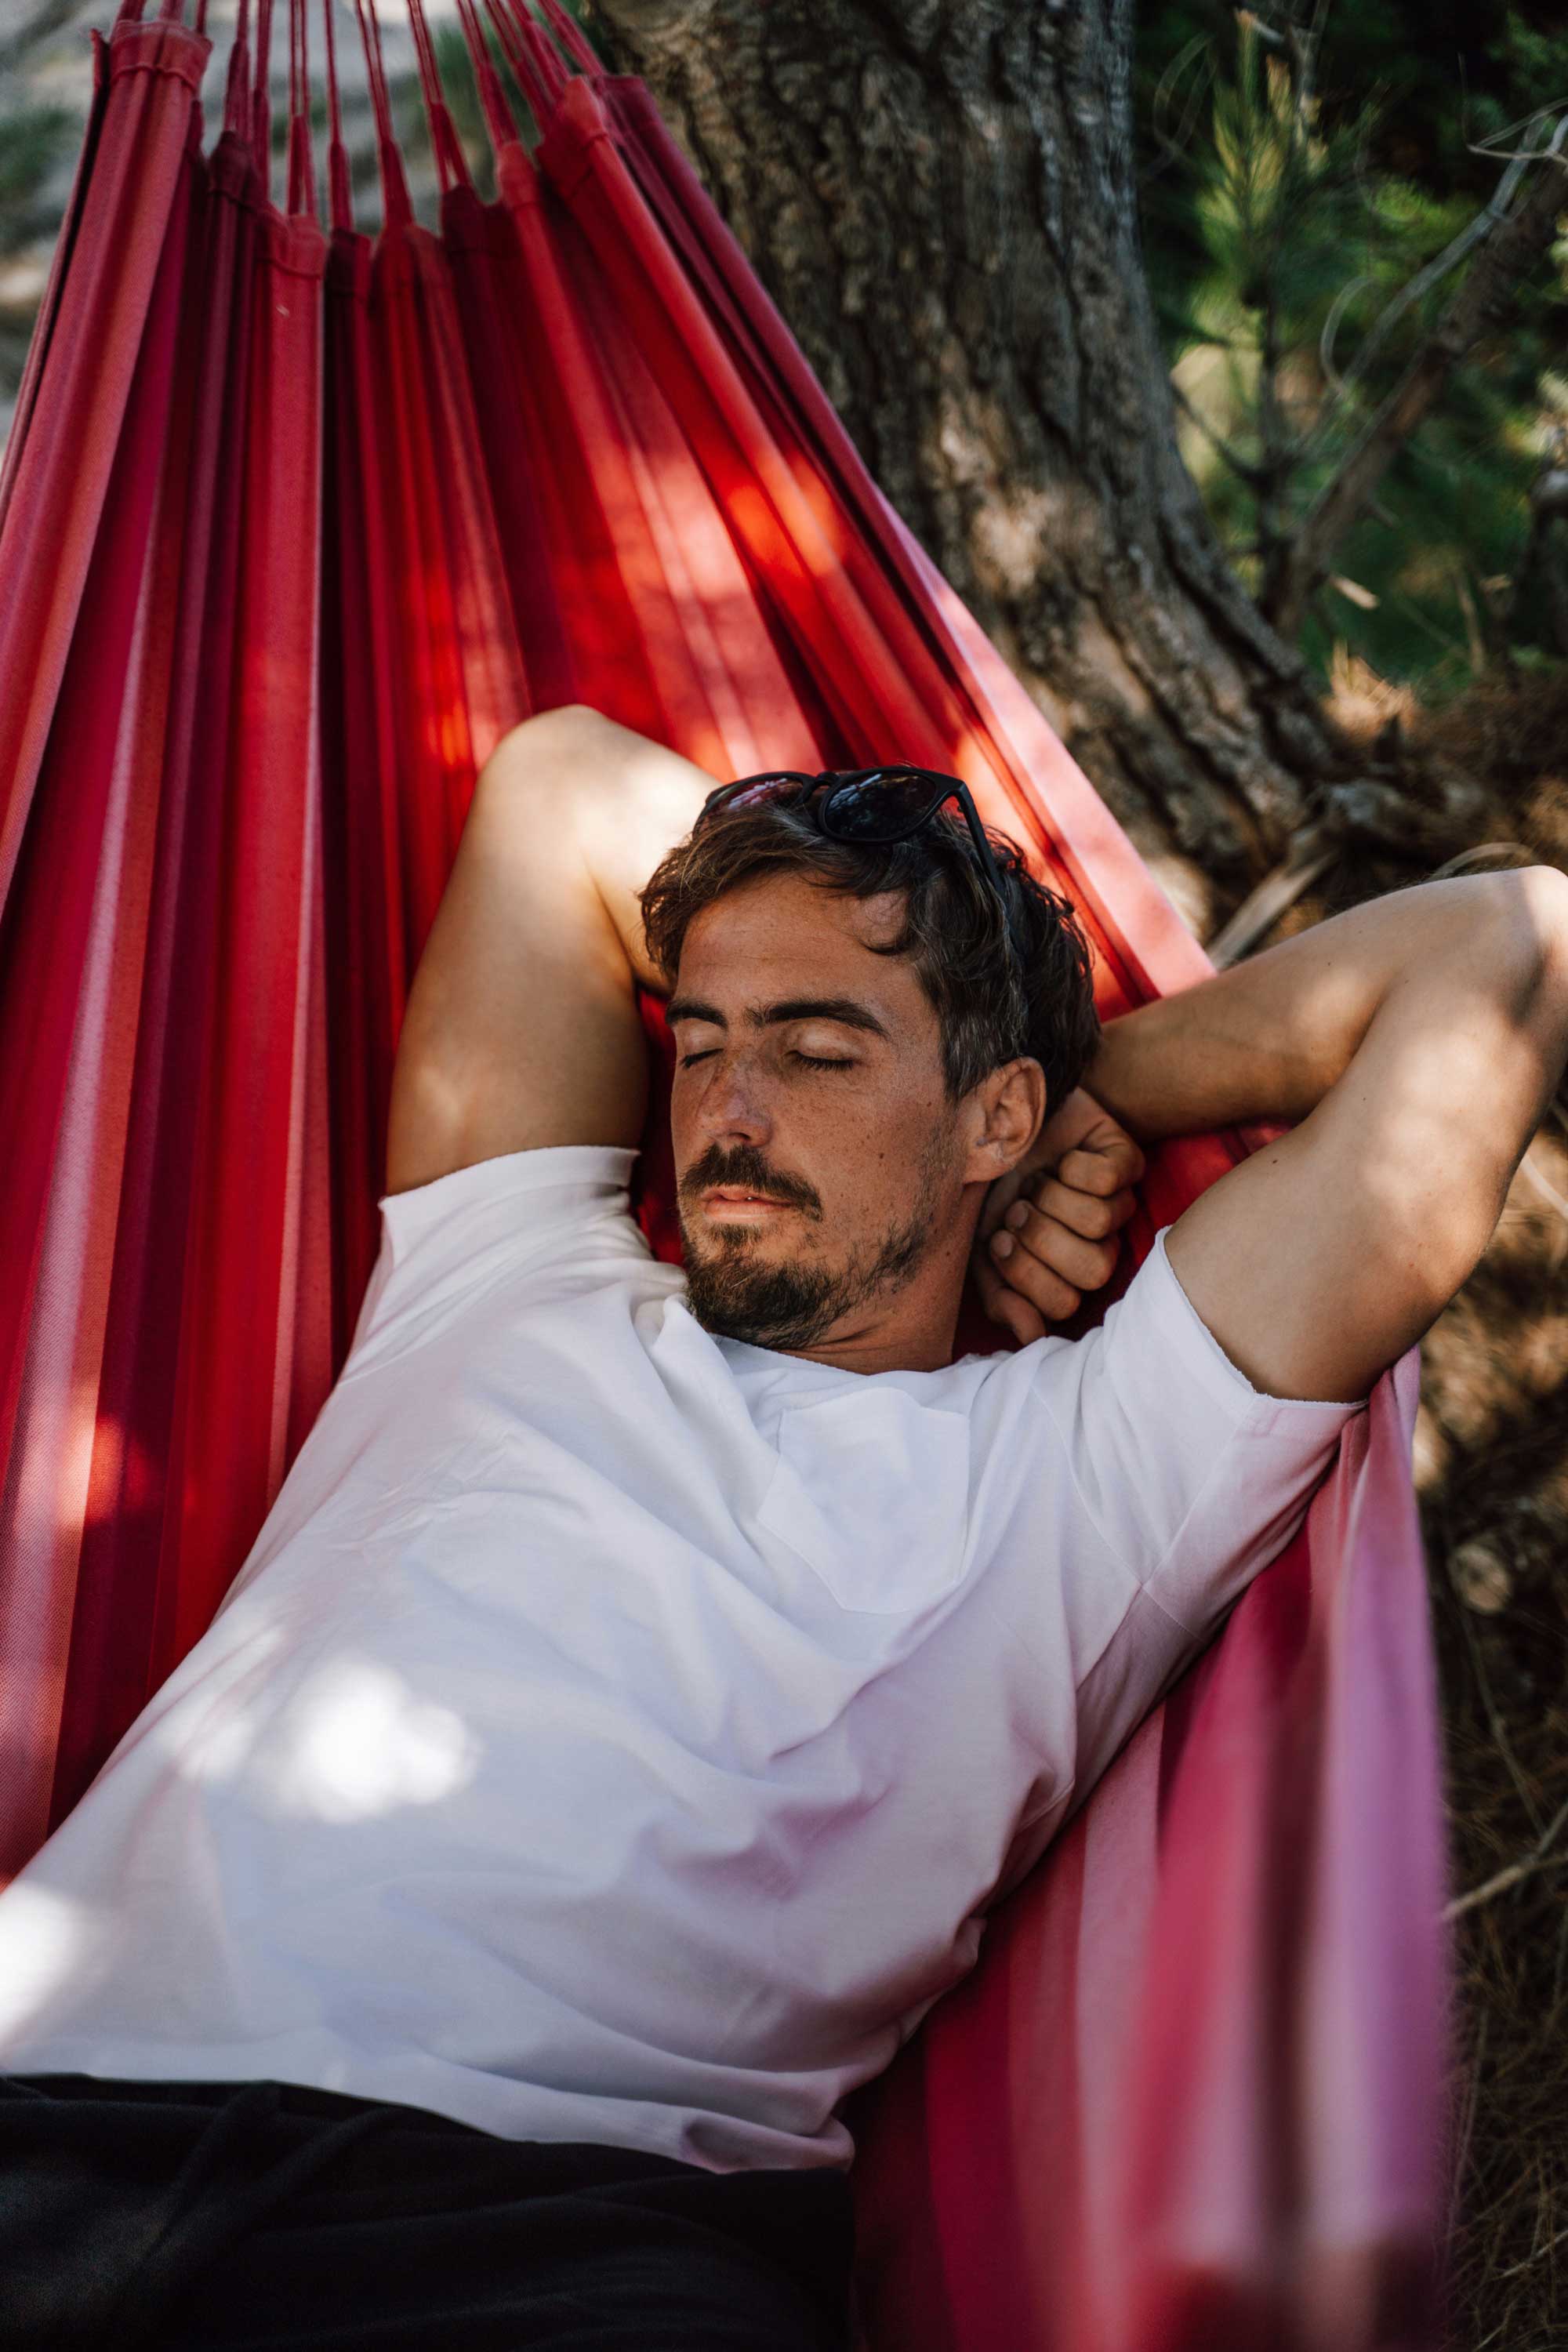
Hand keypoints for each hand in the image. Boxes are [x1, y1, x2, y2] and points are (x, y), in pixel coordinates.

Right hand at [970, 1088, 1146, 1344]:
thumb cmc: (987, 1184)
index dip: (1027, 1275)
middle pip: (1093, 1272)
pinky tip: (1061, 1157)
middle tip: (1019, 1210)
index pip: (1064, 1304)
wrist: (995, 1114)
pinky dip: (1073, 1166)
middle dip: (1044, 1238)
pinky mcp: (1127, 1160)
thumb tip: (1029, 1338)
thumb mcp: (977, 1244)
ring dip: (1053, 1197)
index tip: (997, 1240)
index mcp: (1063, 1270)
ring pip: (1100, 1223)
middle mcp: (1096, 1241)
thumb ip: (999, 1294)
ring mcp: (1117, 1202)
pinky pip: (1110, 1179)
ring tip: (1036, 1179)